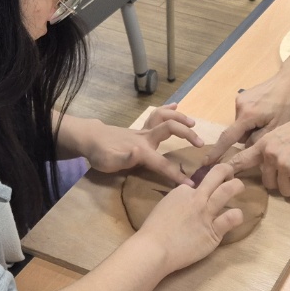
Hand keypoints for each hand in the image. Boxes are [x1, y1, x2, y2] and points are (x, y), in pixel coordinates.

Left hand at [76, 105, 203, 184]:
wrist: (89, 138)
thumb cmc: (99, 154)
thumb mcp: (107, 162)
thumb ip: (124, 159)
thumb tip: (138, 153)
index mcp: (141, 150)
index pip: (162, 163)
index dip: (176, 174)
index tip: (191, 184)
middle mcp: (145, 137)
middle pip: (169, 129)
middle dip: (186, 134)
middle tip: (200, 143)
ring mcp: (143, 131)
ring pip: (164, 117)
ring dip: (180, 118)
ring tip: (193, 123)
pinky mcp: (141, 129)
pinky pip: (157, 116)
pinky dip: (167, 109)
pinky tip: (177, 105)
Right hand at [136, 162, 244, 273]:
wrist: (154, 249)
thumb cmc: (152, 231)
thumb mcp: (164, 206)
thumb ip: (177, 202)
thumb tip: (185, 204)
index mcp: (182, 191)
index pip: (199, 183)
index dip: (202, 187)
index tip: (203, 191)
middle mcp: (197, 197)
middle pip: (217, 174)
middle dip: (227, 170)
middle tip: (231, 174)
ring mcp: (207, 213)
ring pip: (228, 190)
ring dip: (237, 185)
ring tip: (239, 187)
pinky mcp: (215, 231)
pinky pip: (232, 217)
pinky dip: (237, 215)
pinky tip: (236, 217)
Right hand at [207, 74, 289, 162]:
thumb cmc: (287, 105)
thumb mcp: (277, 128)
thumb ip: (258, 140)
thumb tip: (246, 147)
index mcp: (246, 115)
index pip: (228, 138)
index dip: (217, 151)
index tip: (205, 162)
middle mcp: (239, 106)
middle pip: (238, 131)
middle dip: (249, 135)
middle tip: (268, 128)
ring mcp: (240, 99)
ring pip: (241, 123)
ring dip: (252, 126)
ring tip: (269, 118)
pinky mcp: (244, 95)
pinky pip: (244, 114)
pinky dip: (252, 117)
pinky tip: (266, 111)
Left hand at [228, 113, 289, 196]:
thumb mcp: (278, 133)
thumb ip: (267, 147)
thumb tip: (262, 164)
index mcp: (263, 144)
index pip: (240, 159)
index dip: (226, 169)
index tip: (208, 173)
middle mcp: (270, 154)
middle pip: (267, 182)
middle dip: (279, 181)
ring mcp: (283, 162)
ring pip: (283, 189)